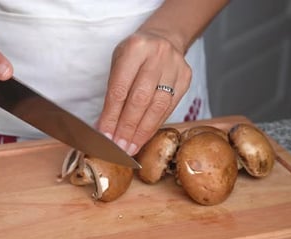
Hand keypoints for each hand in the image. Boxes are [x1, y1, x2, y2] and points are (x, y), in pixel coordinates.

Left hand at [97, 30, 191, 155]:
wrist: (163, 38)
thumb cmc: (135, 55)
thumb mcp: (118, 64)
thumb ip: (112, 94)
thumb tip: (104, 127)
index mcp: (135, 48)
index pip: (120, 89)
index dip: (111, 116)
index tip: (104, 136)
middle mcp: (157, 55)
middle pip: (140, 100)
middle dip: (128, 128)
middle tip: (119, 147)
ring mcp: (175, 66)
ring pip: (158, 106)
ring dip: (142, 131)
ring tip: (131, 147)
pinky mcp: (186, 77)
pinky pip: (170, 107)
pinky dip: (155, 125)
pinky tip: (144, 136)